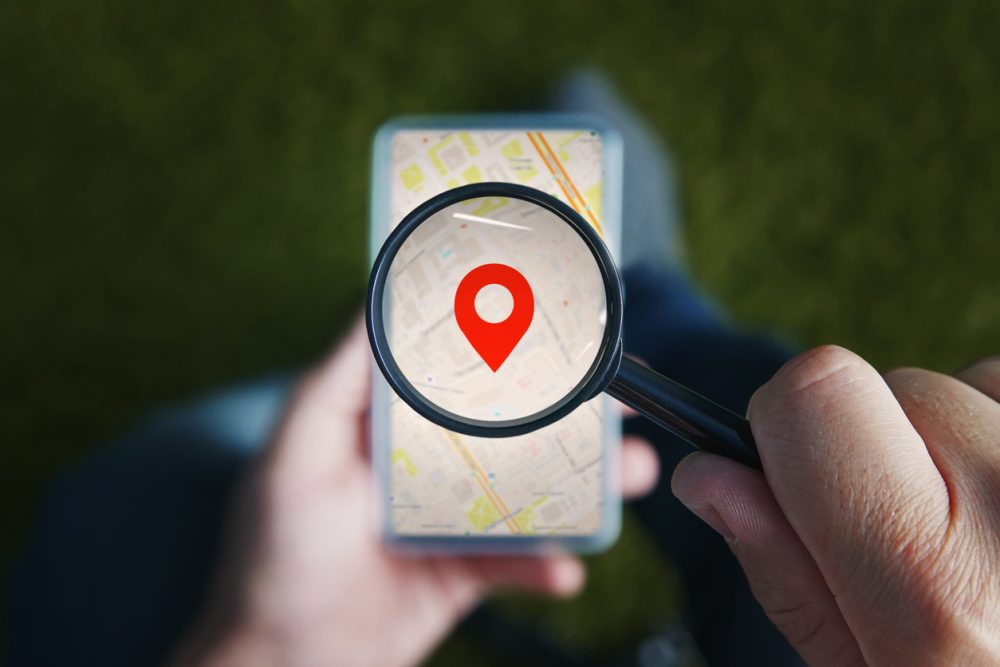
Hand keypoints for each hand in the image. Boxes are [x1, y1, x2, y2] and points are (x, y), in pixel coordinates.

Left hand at [169, 318, 659, 666]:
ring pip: (530, 489)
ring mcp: (449, 517)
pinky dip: (549, 563)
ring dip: (585, 484)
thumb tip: (372, 307)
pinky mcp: (465, 570)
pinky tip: (564, 569)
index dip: (506, 345)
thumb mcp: (293, 459)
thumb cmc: (274, 560)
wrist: (287, 665)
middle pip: (509, 427)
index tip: (558, 323)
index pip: (454, 371)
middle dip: (569, 412)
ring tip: (628, 474)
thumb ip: (334, 384)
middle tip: (619, 399)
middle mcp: (423, 465)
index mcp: (385, 425)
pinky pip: (521, 560)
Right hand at [672, 346, 999, 664]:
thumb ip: (786, 571)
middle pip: (896, 383)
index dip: (788, 426)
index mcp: (938, 587)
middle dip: (884, 446)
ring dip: (966, 440)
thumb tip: (711, 475)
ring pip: (977, 380)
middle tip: (921, 538)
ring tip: (992, 532)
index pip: (817, 391)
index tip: (803, 475)